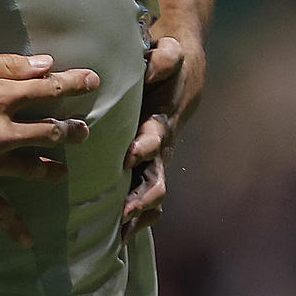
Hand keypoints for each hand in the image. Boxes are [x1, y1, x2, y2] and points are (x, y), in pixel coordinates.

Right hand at [0, 49, 98, 245]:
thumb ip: (5, 64)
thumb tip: (46, 65)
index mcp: (0, 97)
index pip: (49, 89)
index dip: (75, 84)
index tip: (93, 82)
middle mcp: (1, 132)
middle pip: (50, 132)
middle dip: (72, 131)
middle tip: (82, 130)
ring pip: (33, 170)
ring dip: (52, 170)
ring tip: (61, 171)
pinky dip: (13, 227)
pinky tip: (27, 241)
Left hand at [123, 27, 204, 237]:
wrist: (181, 75)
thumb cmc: (167, 64)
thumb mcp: (168, 55)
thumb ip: (164, 59)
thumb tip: (155, 60)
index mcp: (162, 121)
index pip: (155, 137)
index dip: (144, 147)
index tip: (129, 156)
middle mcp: (161, 146)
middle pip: (155, 178)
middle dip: (141, 196)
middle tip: (123, 211)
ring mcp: (156, 161)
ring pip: (150, 195)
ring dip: (137, 215)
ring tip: (116, 236)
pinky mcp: (148, 168)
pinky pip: (145, 199)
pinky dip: (135, 220)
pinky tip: (114, 239)